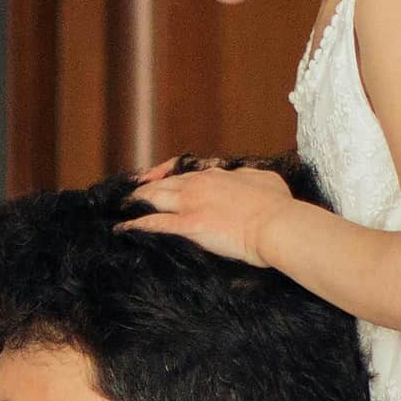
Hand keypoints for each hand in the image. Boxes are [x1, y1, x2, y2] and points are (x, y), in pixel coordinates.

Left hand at [117, 157, 295, 267]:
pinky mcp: (189, 225)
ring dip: (137, 201)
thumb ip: (247, 177)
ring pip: (155, 198)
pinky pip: (155, 223)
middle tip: (132, 194)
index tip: (156, 178)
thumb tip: (243, 178)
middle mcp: (199, 185)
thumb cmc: (277, 205)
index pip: (185, 173)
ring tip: (125, 206)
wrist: (276, 225)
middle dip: (146, 188)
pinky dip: (136, 224)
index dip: (167, 176)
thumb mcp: (264, 180)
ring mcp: (192, 204)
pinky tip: (123, 228)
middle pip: (164, 184)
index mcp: (216, 174)